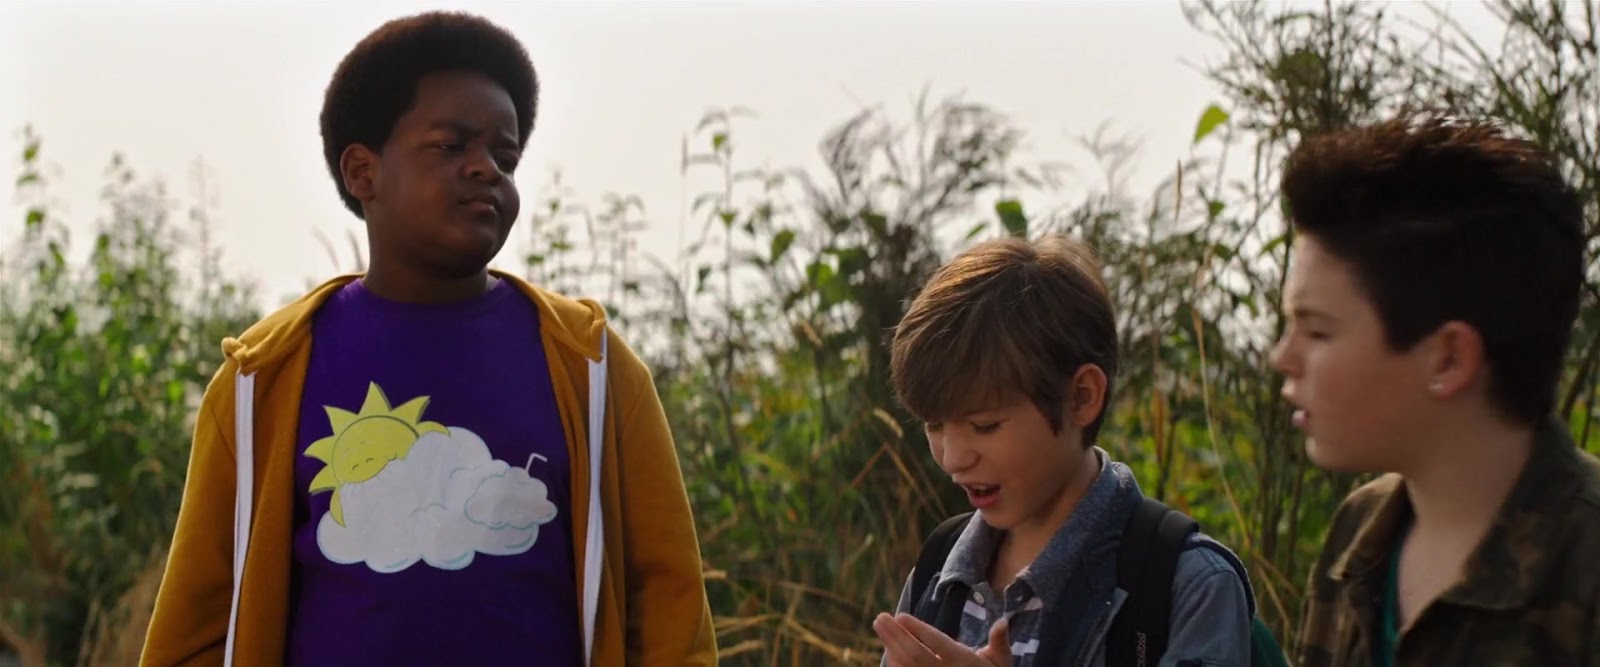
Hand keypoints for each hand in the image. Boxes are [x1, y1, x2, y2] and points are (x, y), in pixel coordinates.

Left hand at [873, 612, 1011, 665]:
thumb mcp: (1001, 661)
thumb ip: (1000, 641)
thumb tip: (1003, 621)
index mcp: (965, 662)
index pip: (938, 644)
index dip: (919, 630)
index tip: (901, 616)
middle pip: (916, 655)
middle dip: (896, 635)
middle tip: (880, 618)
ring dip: (891, 647)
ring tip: (881, 627)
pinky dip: (895, 664)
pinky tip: (889, 649)